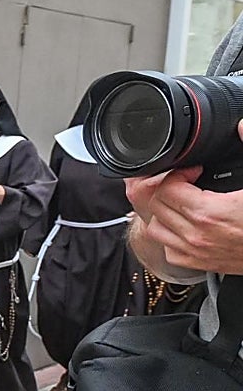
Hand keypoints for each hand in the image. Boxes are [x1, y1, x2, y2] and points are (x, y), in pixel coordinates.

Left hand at [133, 122, 242, 273]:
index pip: (166, 188)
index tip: (194, 169)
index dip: (178, 172)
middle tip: (188, 181)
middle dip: (169, 188)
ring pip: (156, 230)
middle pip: (157, 206)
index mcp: (209, 213)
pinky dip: (172, 237)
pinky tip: (188, 225)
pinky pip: (169, 251)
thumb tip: (242, 125)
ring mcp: (196, 253)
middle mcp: (196, 236)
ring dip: (164, 212)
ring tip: (184, 201)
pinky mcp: (201, 264)